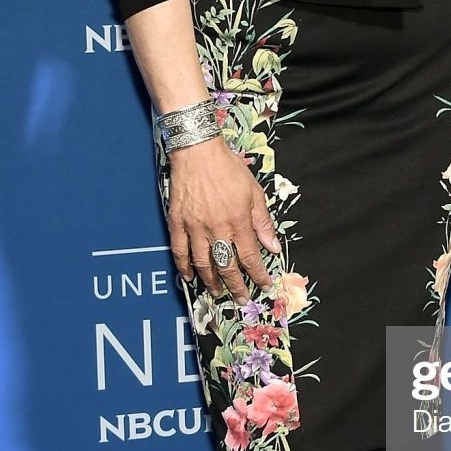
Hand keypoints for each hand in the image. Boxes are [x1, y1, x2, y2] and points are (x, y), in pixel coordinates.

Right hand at [166, 136, 279, 302]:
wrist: (197, 151)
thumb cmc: (228, 169)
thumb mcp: (254, 192)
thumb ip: (262, 222)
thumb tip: (273, 247)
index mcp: (238, 221)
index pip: (250, 257)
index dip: (258, 275)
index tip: (264, 285)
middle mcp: (216, 228)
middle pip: (227, 266)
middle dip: (236, 286)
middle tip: (242, 299)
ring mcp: (194, 227)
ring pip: (203, 263)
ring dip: (211, 281)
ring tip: (217, 292)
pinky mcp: (177, 222)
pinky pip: (179, 251)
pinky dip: (184, 267)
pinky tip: (189, 277)